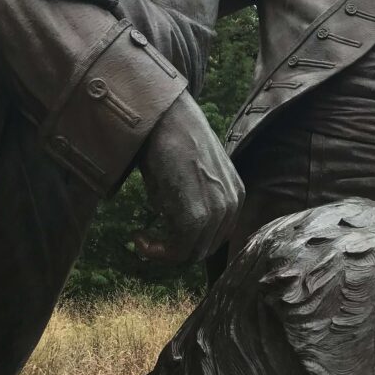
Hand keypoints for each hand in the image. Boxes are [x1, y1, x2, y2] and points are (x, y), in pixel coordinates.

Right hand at [137, 89, 243, 263]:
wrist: (165, 121)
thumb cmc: (172, 141)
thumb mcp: (193, 175)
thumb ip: (196, 201)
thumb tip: (177, 224)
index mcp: (235, 193)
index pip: (217, 234)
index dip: (190, 242)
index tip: (164, 235)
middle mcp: (232, 205)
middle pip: (206, 247)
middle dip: (176, 249)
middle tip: (149, 240)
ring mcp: (217, 212)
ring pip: (191, 254)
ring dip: (163, 253)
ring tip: (141, 237)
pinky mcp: (196, 218)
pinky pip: (178, 252)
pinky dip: (156, 251)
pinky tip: (139, 237)